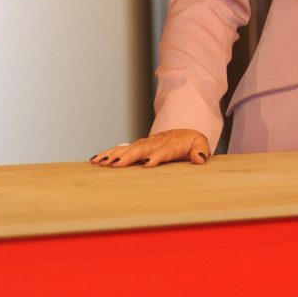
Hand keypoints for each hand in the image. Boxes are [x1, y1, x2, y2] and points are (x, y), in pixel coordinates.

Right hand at [89, 129, 209, 166]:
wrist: (182, 132)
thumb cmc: (191, 142)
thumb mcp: (200, 144)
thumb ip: (201, 150)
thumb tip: (201, 158)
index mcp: (172, 143)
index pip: (164, 150)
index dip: (156, 156)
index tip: (147, 164)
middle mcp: (155, 142)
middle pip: (141, 149)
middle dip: (127, 156)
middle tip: (114, 164)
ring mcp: (145, 143)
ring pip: (128, 148)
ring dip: (113, 154)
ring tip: (100, 162)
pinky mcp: (137, 146)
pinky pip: (121, 149)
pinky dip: (109, 153)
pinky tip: (96, 159)